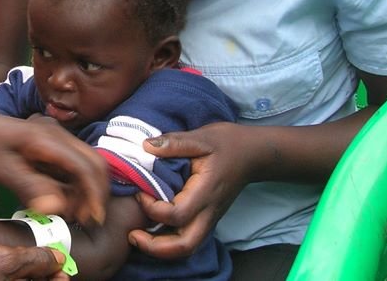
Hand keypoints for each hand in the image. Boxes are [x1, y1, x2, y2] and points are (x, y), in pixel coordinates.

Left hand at [0, 114, 108, 223]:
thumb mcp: (2, 170)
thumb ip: (31, 188)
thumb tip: (57, 208)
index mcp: (49, 141)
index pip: (84, 167)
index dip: (93, 194)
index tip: (93, 217)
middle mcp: (60, 136)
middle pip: (95, 163)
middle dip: (96, 193)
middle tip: (87, 219)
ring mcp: (59, 139)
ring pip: (88, 164)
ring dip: (87, 189)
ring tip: (75, 213)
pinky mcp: (55, 145)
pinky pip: (76, 165)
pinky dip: (77, 184)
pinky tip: (65, 200)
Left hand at [128, 122, 250, 258]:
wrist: (254, 155)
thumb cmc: (228, 144)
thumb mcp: (202, 137)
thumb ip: (174, 143)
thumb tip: (145, 146)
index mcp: (205, 193)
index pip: (177, 215)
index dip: (153, 209)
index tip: (140, 192)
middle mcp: (208, 212)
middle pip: (184, 246)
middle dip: (155, 247)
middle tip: (132, 235)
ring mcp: (208, 218)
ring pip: (186, 247)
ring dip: (160, 249)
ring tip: (137, 237)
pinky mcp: (206, 218)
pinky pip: (187, 238)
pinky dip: (167, 241)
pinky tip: (151, 230)